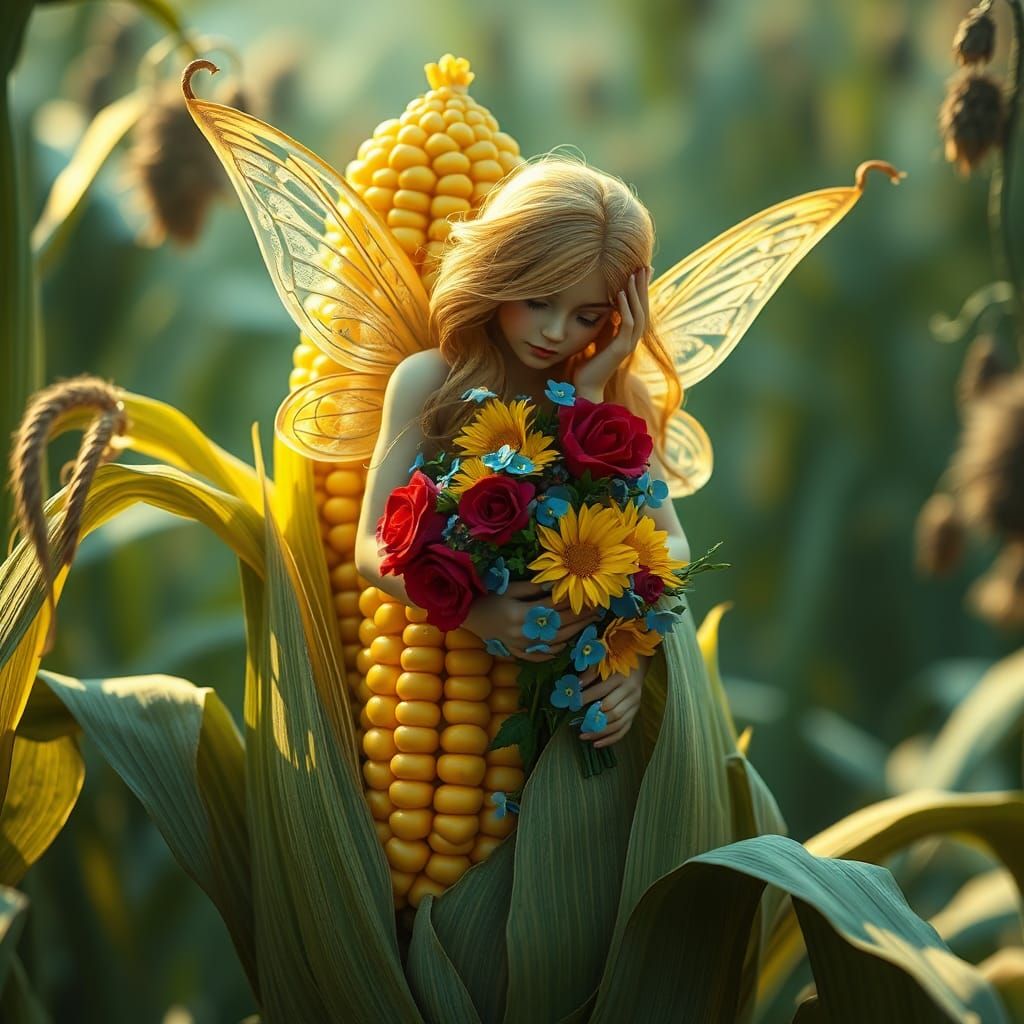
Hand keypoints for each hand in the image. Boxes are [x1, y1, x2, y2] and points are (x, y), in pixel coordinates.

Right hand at [463, 581, 600, 661]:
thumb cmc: (488, 595)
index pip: (557, 610)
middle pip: (559, 627)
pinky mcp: (515, 652)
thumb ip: (535, 588)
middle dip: (580, 620)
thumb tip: (559, 586)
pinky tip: (562, 646)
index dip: (575, 604)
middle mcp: (523, 633)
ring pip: (552, 643)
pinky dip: (552, 652)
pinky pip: (537, 656)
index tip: (591, 598)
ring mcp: (519, 645)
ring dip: (572, 635)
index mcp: (522, 614)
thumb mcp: (511, 587)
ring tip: (586, 626)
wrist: (466, 613)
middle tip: (597, 612)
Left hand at [572, 266, 650, 400]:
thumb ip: (606, 323)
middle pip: (643, 308)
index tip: (641, 270)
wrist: (586, 386)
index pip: (639, 308)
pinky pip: (627, 325)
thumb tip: (607, 306)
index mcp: (628, 335)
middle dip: (643, 286)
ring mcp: (629, 344)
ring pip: (639, 314)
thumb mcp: (599, 337)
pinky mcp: (621, 349)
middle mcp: (632, 339)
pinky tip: (620, 294)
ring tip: (633, 274)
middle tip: (645, 266)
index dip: (641, 290)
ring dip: (636, 293)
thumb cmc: (589, 363)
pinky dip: (625, 308)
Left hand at [578, 655, 648, 747]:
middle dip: (594, 720)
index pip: (602, 690)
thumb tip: (575, 686)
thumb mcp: (603, 664)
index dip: (587, 697)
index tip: (573, 703)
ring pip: (618, 723)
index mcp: (621, 678)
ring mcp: (634, 705)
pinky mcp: (634, 714)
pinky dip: (610, 739)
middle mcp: (630, 693)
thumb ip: (590, 673)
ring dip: (600, 732)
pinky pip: (623, 730)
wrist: (636, 667)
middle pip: (613, 711)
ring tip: (584, 736)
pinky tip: (597, 744)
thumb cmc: (615, 666)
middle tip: (579, 726)